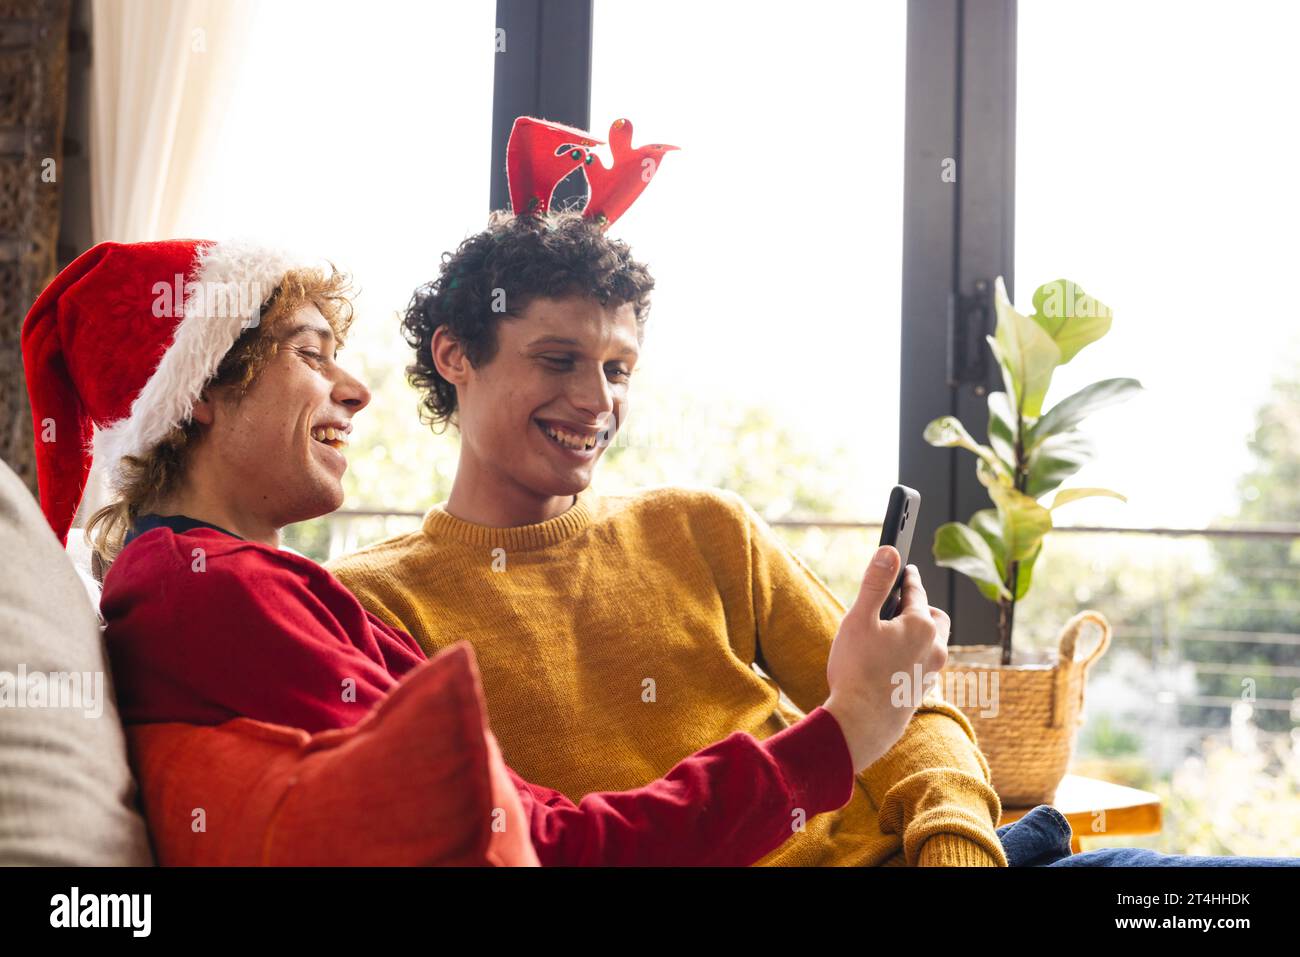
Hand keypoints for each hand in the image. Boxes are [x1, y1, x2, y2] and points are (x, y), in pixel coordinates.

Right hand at [822, 546, 950, 772]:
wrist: (860, 724)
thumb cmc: (857, 671)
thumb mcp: (860, 619)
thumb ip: (876, 583)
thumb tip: (890, 551)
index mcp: (921, 626)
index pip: (917, 592)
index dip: (908, 577)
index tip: (906, 568)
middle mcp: (934, 648)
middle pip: (936, 618)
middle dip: (921, 607)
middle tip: (901, 602)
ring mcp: (931, 672)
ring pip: (934, 642)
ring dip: (920, 632)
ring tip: (896, 632)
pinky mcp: (923, 691)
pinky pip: (926, 663)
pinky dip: (915, 654)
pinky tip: (894, 660)